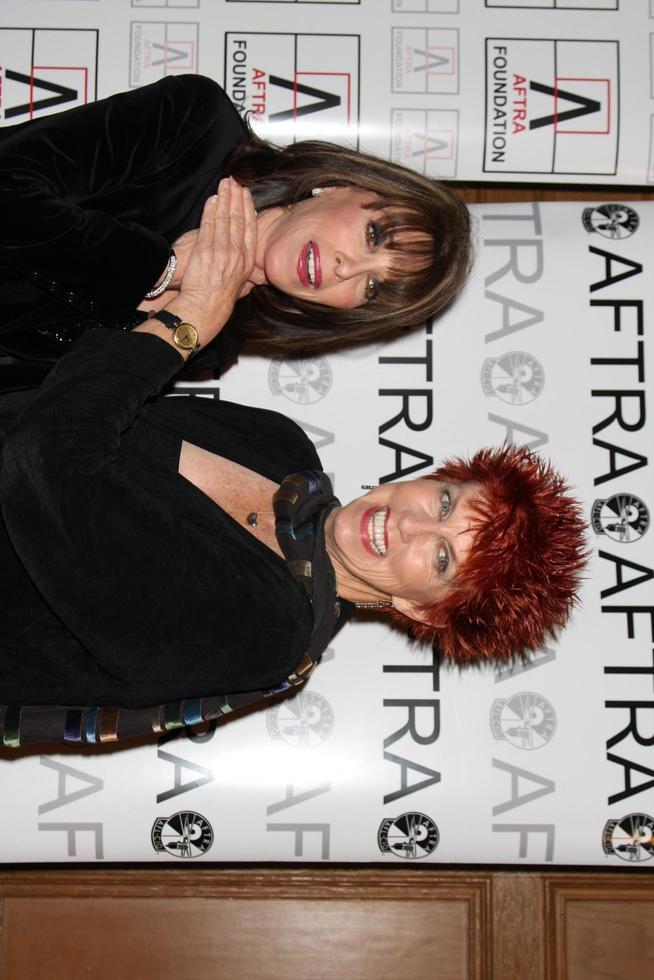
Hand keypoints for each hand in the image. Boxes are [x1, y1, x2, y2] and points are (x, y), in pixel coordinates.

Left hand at [134, 179, 256, 356]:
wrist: (206, 307)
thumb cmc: (220, 300)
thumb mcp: (242, 288)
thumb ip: (249, 277)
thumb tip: (257, 277)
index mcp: (246, 260)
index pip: (249, 228)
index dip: (248, 209)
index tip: (246, 195)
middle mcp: (236, 253)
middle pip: (238, 219)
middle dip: (237, 197)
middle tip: (235, 181)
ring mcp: (221, 250)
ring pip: (224, 218)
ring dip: (224, 198)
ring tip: (225, 183)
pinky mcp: (206, 249)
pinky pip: (209, 225)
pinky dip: (210, 210)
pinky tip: (212, 199)